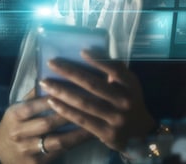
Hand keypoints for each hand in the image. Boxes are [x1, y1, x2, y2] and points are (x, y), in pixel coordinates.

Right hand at [0, 89, 92, 163]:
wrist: (0, 152)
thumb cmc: (14, 124)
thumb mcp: (16, 108)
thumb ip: (33, 96)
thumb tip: (53, 77)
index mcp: (14, 115)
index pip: (35, 105)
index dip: (54, 98)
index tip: (74, 89)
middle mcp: (19, 133)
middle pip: (48, 123)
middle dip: (71, 113)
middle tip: (91, 104)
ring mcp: (28, 151)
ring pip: (58, 141)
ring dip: (78, 132)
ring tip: (95, 122)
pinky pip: (60, 153)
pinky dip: (75, 144)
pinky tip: (88, 137)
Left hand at [38, 50, 154, 152]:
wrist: (140, 132)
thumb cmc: (128, 99)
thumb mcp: (128, 84)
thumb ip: (114, 70)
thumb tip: (88, 52)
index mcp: (131, 85)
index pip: (115, 69)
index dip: (99, 60)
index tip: (81, 51)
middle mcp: (125, 101)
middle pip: (93, 84)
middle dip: (70, 72)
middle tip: (51, 63)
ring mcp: (116, 119)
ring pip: (84, 103)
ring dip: (62, 91)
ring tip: (45, 83)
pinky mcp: (106, 134)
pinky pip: (81, 119)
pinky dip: (65, 110)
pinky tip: (52, 101)